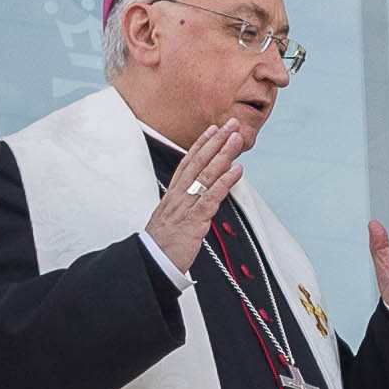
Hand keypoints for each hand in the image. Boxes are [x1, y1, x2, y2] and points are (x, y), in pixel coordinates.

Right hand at [143, 115, 253, 272]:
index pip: (188, 162)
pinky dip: (225, 183)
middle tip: (231, 125)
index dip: (201, 144)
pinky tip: (236, 170)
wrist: (151, 264)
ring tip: (237, 139)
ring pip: (206, 175)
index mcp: (173, 194)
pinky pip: (210, 198)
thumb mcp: (171, 218)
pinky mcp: (193, 222)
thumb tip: (197, 195)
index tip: (214, 129)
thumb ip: (184, 204)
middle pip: (199, 162)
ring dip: (223, 155)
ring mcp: (185, 207)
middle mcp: (178, 196)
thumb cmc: (162, 244)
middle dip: (217, 142)